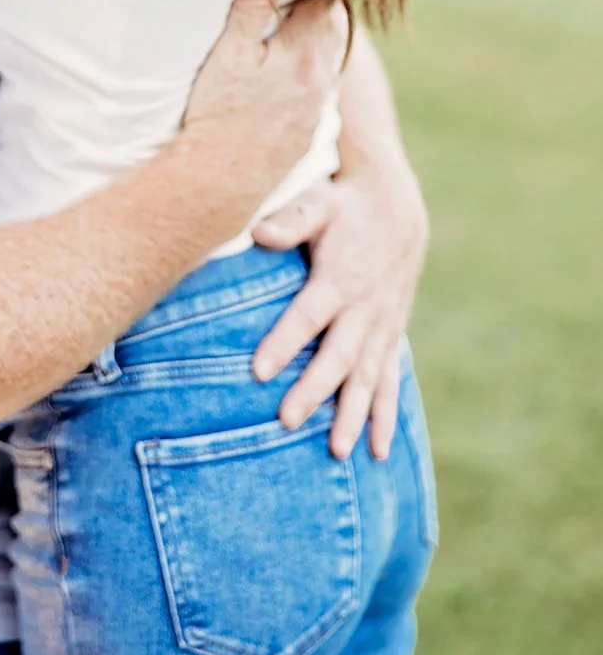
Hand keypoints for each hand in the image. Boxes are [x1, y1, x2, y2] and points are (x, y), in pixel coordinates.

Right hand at [184, 0, 346, 214]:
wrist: (218, 182)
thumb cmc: (217, 114)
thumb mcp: (229, 51)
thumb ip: (253, 2)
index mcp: (306, 52)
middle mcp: (321, 79)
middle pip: (333, 26)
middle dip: (321, 1)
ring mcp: (317, 109)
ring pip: (329, 59)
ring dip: (317, 36)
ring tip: (296, 18)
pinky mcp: (307, 133)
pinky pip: (318, 89)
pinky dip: (310, 69)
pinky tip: (288, 69)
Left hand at [251, 167, 427, 459]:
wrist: (396, 205)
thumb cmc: (343, 204)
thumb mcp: (316, 202)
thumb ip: (289, 219)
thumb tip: (258, 232)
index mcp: (341, 277)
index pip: (309, 315)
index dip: (284, 342)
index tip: (258, 371)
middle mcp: (365, 307)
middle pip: (338, 355)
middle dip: (314, 390)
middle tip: (287, 421)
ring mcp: (382, 325)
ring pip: (367, 377)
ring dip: (353, 415)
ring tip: (336, 450)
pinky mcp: (390, 335)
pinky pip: (390, 381)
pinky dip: (385, 416)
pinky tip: (377, 452)